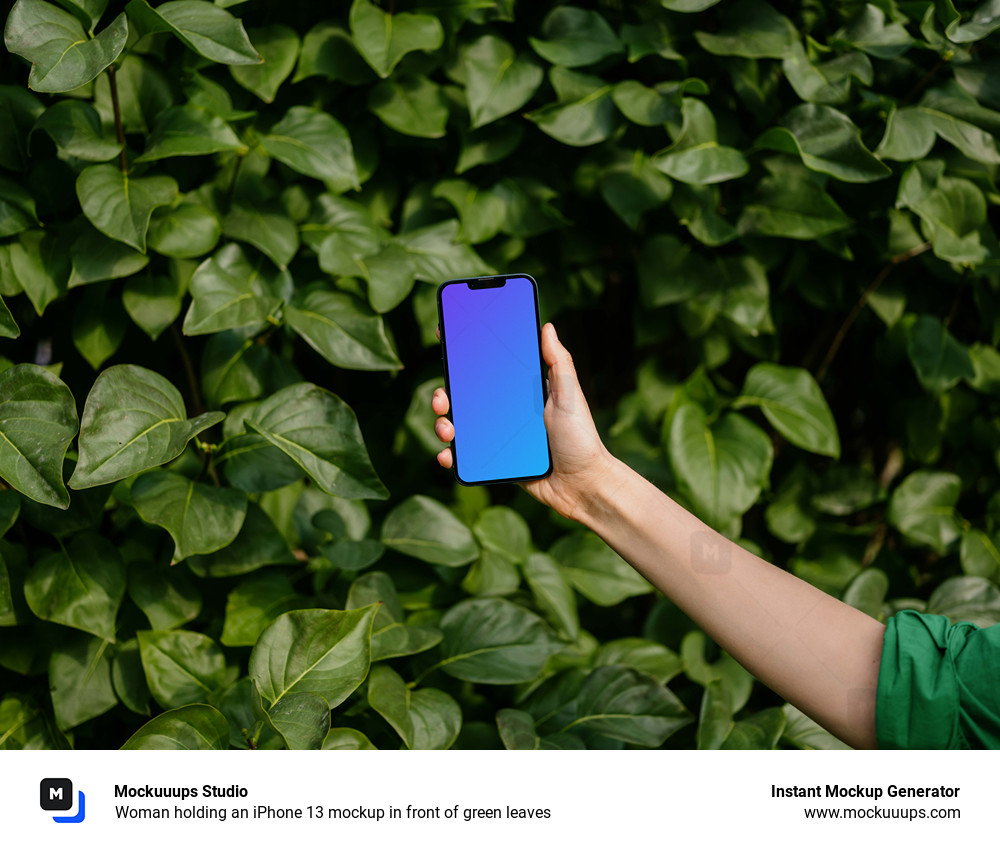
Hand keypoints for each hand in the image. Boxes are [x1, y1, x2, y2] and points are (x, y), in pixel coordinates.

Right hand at [432, 322, 615, 520]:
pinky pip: (467, 457)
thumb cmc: (581, 439)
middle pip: (466, 397)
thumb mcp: (571, 396)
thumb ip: (559, 362)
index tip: (446, 338)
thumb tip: (548, 327)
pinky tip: (448, 454)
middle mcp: (507, 413)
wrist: (583, 485)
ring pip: (461, 425)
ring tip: (446, 428)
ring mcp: (499, 438)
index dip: (466, 356)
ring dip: (444, 423)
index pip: (489, 368)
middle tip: (441, 396)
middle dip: (446, 393)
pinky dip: (452, 455)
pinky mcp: (495, 462)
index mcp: (522, 392)